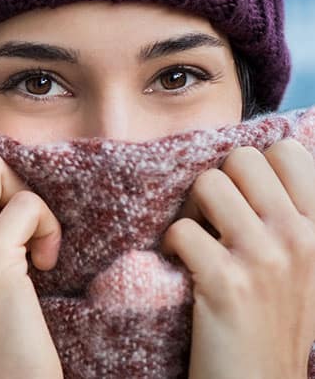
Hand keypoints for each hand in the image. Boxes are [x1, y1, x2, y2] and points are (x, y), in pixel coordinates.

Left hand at [161, 139, 314, 378]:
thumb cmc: (275, 322)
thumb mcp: (306, 265)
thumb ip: (292, 216)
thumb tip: (259, 161)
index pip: (286, 151)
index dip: (254, 167)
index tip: (243, 198)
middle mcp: (299, 237)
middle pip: (241, 159)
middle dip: (219, 183)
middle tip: (212, 217)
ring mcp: (263, 259)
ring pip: (208, 184)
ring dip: (191, 210)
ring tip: (196, 239)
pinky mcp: (224, 282)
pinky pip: (181, 229)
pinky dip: (171, 244)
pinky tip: (180, 265)